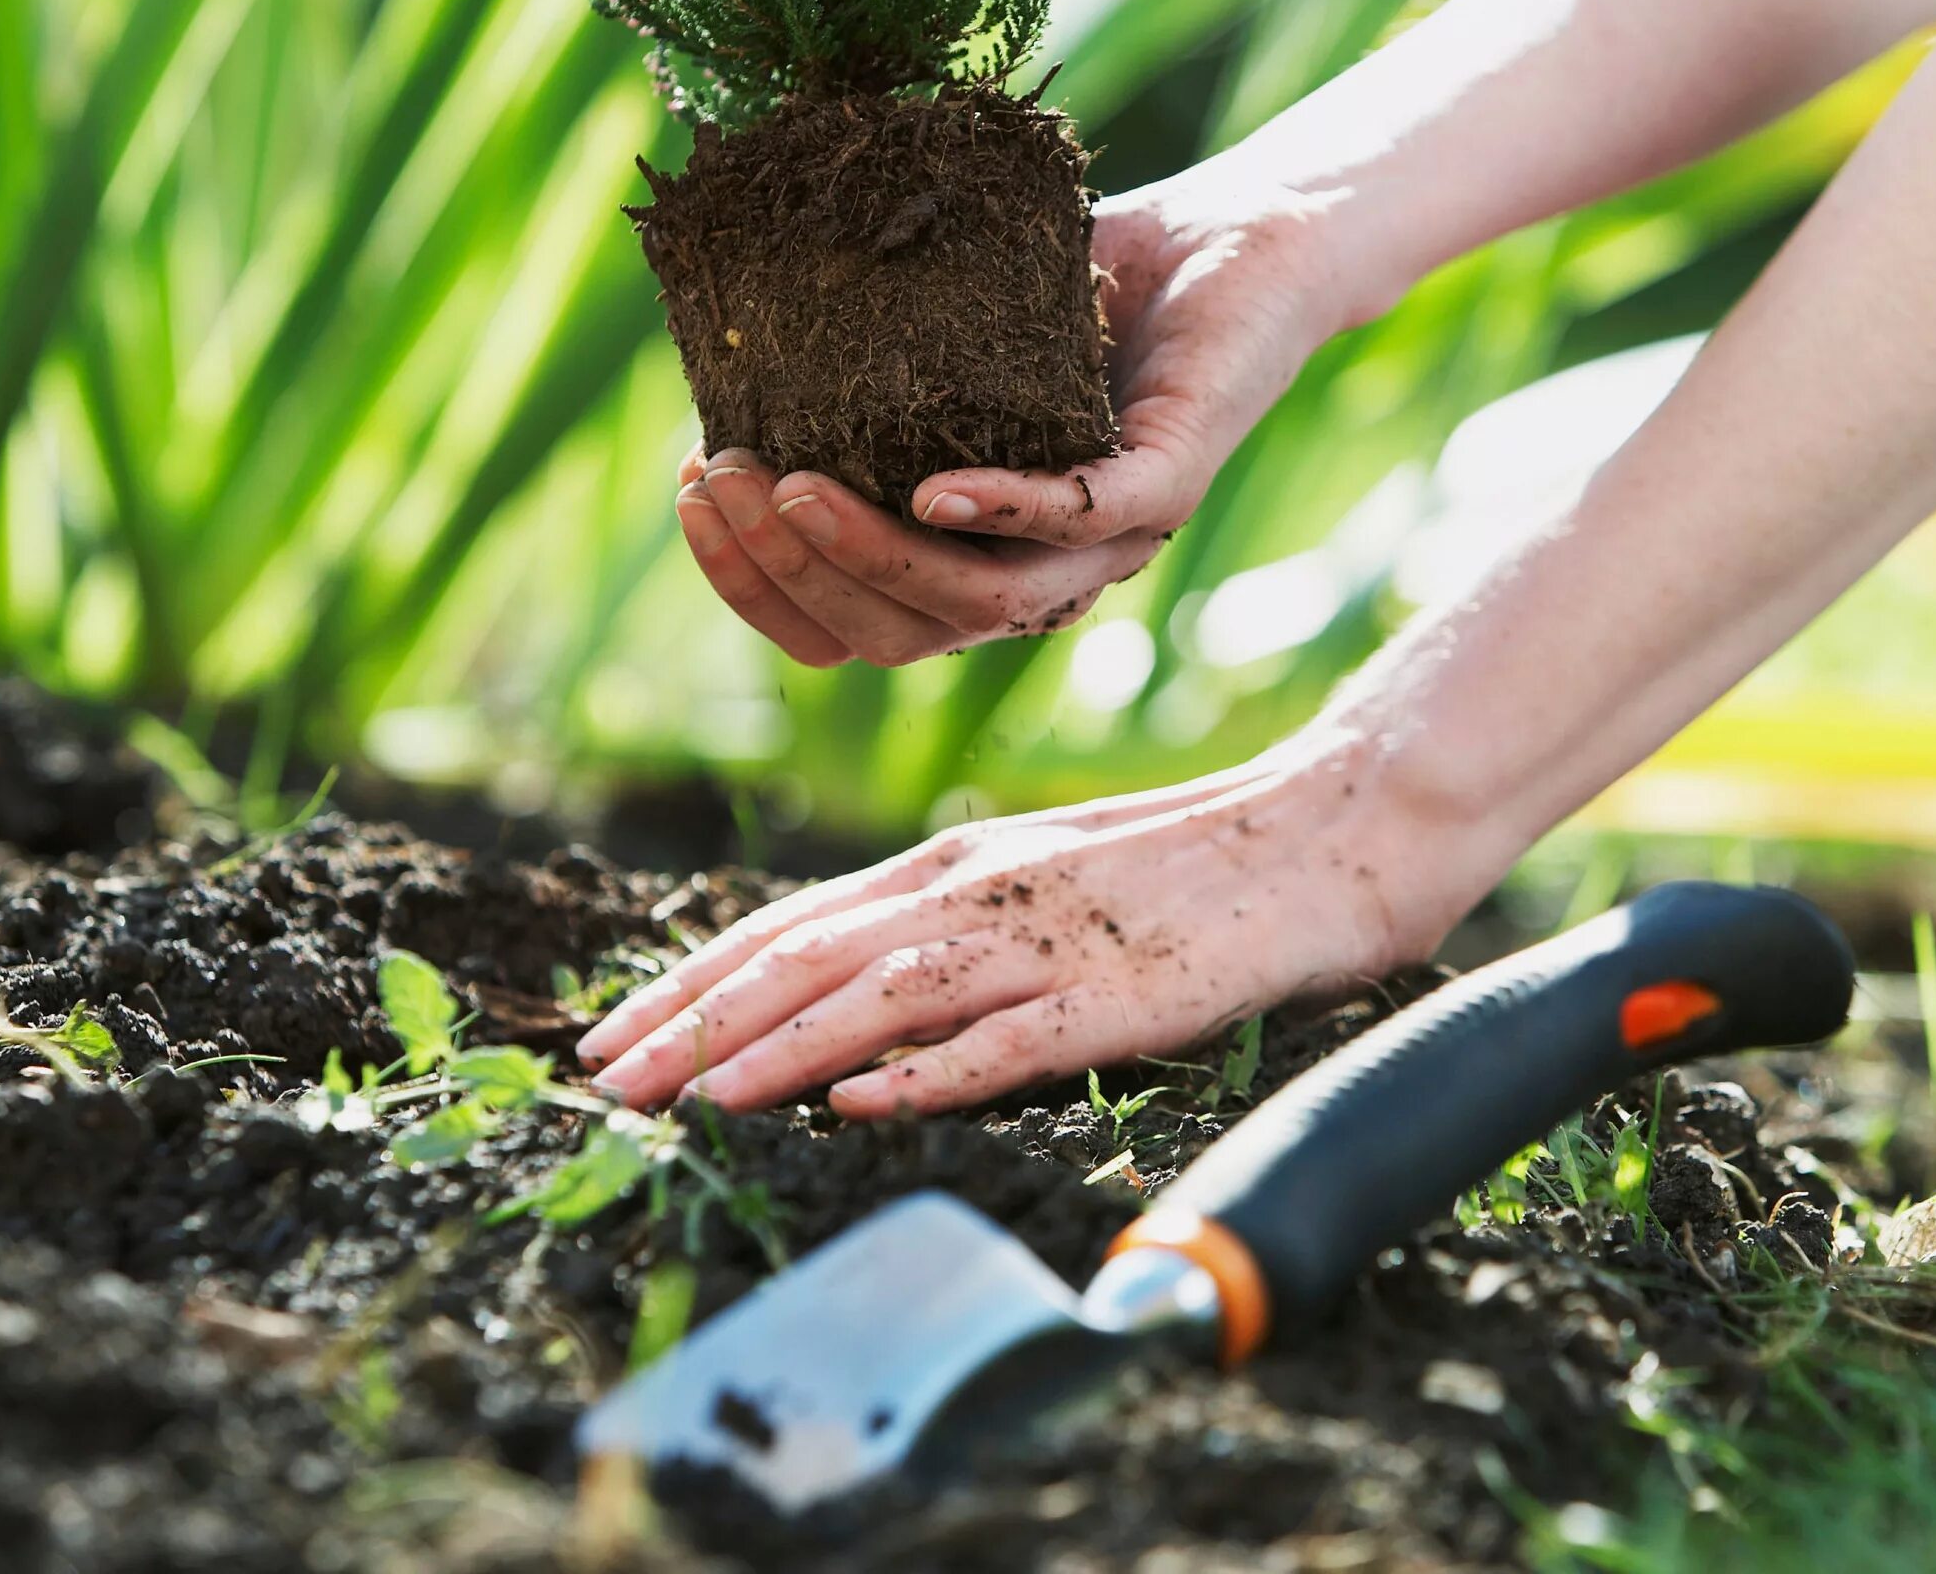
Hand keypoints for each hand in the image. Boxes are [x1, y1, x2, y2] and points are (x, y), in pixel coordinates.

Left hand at [573, 736, 1502, 1117]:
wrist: (1331, 830)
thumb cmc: (1187, 867)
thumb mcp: (1041, 880)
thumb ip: (944, 927)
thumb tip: (839, 1007)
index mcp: (956, 862)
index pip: (790, 925)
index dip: (690, 982)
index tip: (608, 1035)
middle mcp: (983, 889)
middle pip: (811, 957)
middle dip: (696, 1022)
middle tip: (604, 1084)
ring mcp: (1052, 938)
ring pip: (887, 994)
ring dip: (781, 1049)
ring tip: (695, 1099)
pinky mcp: (1125, 993)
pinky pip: (1016, 1037)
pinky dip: (933, 1071)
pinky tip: (866, 1104)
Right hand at [677, 177, 1360, 666]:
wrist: (1230, 233)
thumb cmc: (1077, 284)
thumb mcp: (940, 330)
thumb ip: (852, 369)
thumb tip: (711, 352)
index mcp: (975, 558)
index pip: (852, 626)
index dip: (759, 587)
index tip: (690, 497)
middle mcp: (1041, 571)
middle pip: (902, 635)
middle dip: (793, 573)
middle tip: (723, 483)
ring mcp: (1112, 538)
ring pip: (985, 606)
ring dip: (875, 560)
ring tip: (794, 491)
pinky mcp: (1174, 477)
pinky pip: (1084, 519)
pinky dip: (1003, 511)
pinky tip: (931, 489)